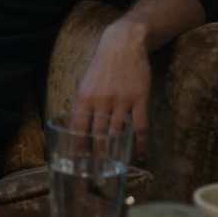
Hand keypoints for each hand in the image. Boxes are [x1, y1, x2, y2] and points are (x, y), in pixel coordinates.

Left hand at [71, 24, 151, 159]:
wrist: (122, 45)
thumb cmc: (101, 66)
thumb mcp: (84, 83)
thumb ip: (82, 105)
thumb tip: (77, 127)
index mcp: (84, 97)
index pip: (78, 127)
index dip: (78, 146)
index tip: (78, 161)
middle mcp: (101, 101)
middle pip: (98, 134)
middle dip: (97, 154)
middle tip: (98, 170)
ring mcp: (121, 100)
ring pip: (118, 133)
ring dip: (117, 151)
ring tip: (116, 166)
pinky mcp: (139, 99)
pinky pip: (140, 126)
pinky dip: (140, 143)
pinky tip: (140, 155)